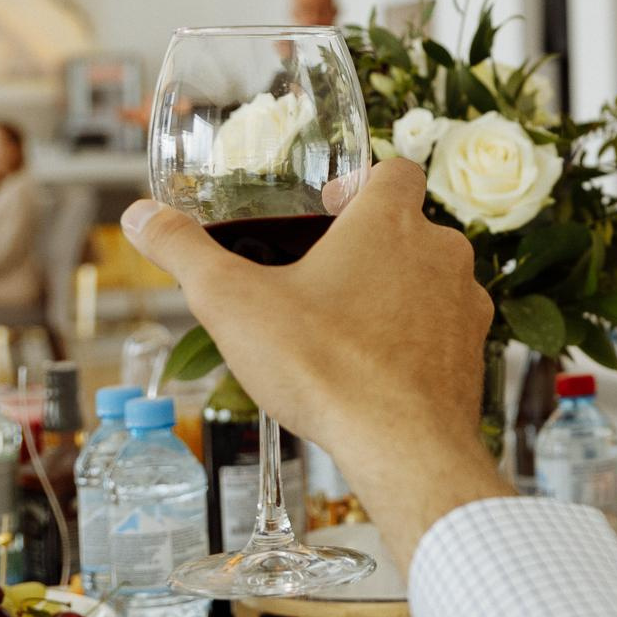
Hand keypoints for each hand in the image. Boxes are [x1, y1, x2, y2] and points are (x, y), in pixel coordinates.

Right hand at [121, 162, 510, 556]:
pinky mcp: (475, 352)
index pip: (395, 170)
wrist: (403, 447)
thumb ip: (184, 252)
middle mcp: (442, 252)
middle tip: (323, 275)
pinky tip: (375, 367)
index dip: (362, 181)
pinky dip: (415, 338)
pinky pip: (445, 328)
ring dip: (396, 292)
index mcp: (391, 222)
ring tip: (345, 326)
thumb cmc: (323, 367)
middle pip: (410, 227)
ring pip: (431, 279)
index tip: (328, 207)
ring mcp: (466, 303)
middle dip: (369, 245)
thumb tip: (140, 216)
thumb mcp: (232, 303)